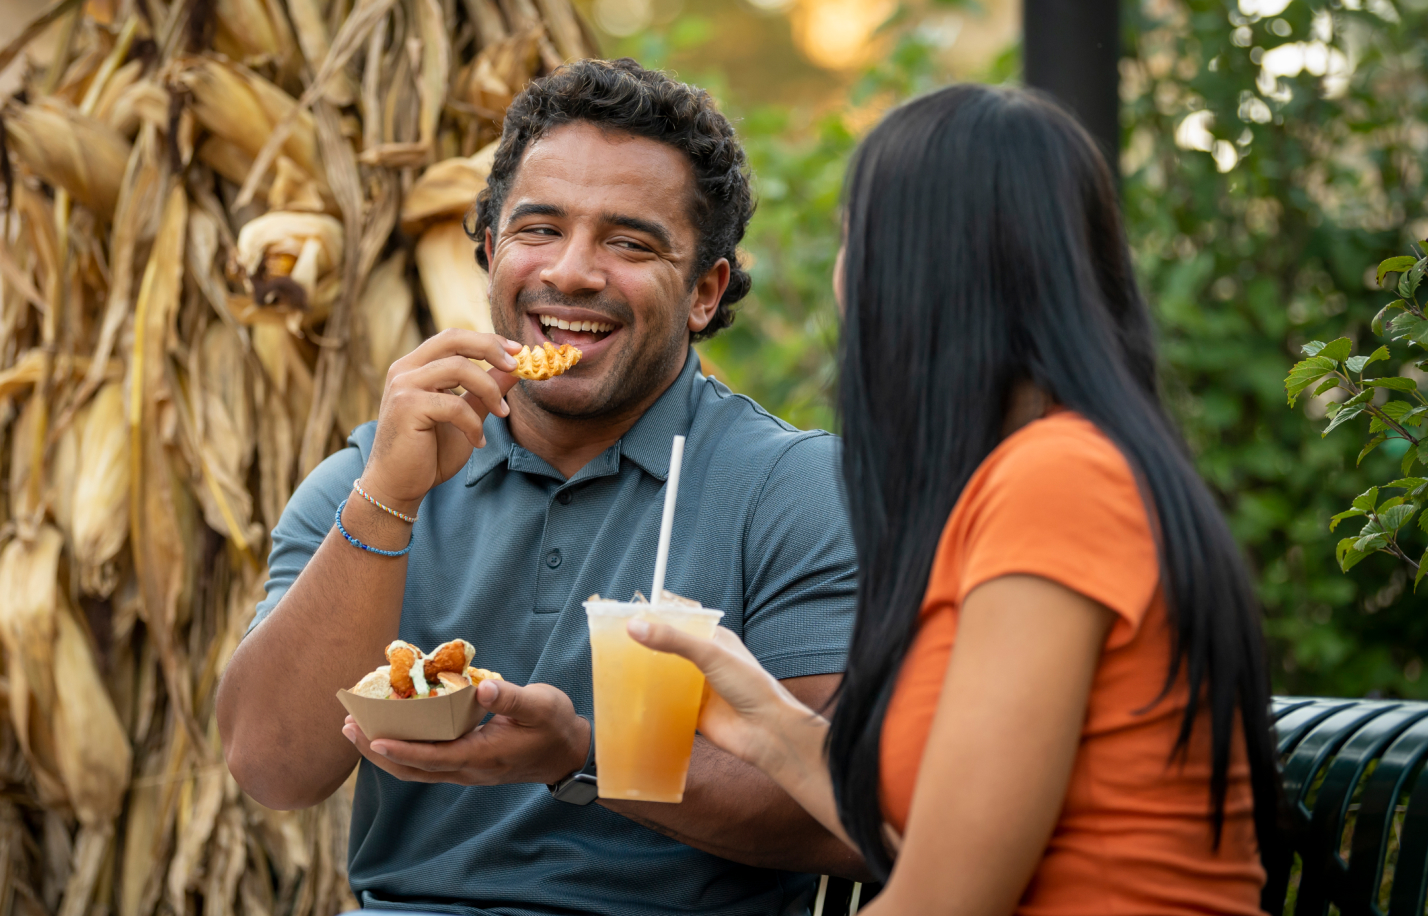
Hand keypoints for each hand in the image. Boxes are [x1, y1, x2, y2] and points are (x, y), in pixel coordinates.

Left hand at [341, 680, 589, 785]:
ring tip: (356, 730)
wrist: (568, 754)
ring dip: (383, 752)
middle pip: (412, 769)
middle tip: (348, 727)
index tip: (372, 736)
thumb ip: (511, 696)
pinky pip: (425, 762)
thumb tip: (482, 686)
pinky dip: (401, 748)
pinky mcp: (466, 763)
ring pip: (414, 769)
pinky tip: (391, 730)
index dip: (400, 749)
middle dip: (377, 750)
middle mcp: (467, 770)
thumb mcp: (541, 705)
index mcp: (481, 756)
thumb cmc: (556, 726)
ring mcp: (465, 770)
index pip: (432, 757)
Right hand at [364, 329, 522, 510]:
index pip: (453, 338)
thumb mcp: (466, 415)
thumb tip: (514, 370)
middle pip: (453, 339)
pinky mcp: (407, 407)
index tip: (517, 351)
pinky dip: (473, 423)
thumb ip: (485, 391)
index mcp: (415, 366)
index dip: (487, 340)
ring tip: (500, 414)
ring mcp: (403, 386)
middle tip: (516, 366)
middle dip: (490, 348)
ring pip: (459, 368)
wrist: (397, 486)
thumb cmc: (429, 453)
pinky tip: (478, 442)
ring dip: (489, 391)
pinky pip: (454, 405)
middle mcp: (405, 369)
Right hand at [627, 621, 817, 774]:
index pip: (681, 625)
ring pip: (668, 678)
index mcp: (715, 640)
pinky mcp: (694, 711)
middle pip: (671, 652)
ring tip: (618, 670)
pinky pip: (669, 704)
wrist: (766, 731)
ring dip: (650, 676)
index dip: (657, 623)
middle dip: (649, 650)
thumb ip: (674, 640)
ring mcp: (700, 687)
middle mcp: (706, 662)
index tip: (630, 622)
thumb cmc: (751, 686)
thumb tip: (636, 627)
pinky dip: (654, 702)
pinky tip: (635, 700)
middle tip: (617, 646)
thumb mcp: (711, 654)